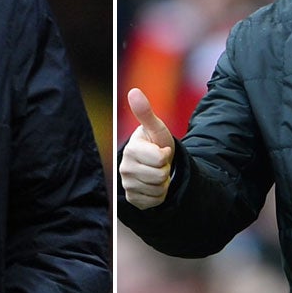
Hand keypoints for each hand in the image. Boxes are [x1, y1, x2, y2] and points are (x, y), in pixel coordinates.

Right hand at [119, 88, 176, 209]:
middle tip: (159, 163)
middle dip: (165, 170)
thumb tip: (133, 91)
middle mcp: (125, 168)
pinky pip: (154, 201)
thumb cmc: (155, 143)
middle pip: (160, 175)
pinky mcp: (132, 199)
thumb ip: (145, 113)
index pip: (160, 159)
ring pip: (158, 189)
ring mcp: (127, 184)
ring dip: (163, 182)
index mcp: (131, 149)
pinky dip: (159, 194)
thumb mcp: (156, 128)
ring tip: (156, 173)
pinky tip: (153, 185)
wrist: (154, 164)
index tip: (160, 150)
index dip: (166, 155)